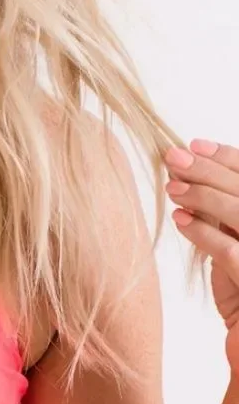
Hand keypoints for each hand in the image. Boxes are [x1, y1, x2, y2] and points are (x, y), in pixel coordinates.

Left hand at [165, 139, 238, 373]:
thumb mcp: (234, 260)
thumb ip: (225, 224)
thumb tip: (192, 187)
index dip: (230, 158)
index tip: (196, 143)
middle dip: (210, 169)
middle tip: (172, 155)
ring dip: (204, 196)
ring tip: (171, 186)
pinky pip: (234, 253)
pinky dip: (205, 234)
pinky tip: (179, 221)